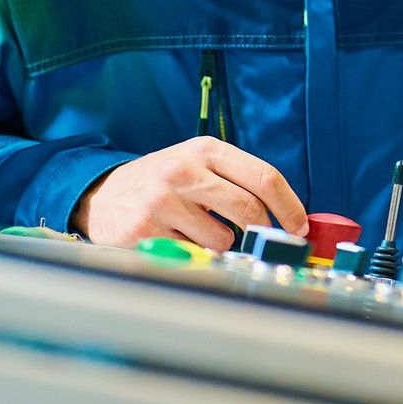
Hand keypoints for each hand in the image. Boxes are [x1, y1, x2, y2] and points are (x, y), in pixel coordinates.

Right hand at [71, 137, 307, 249]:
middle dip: (261, 231)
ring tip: (195, 229)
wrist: (102, 196)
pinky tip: (173, 237)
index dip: (289, 206)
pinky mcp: (145, 231)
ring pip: (222, 238)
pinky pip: (193, 254)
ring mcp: (162, 201)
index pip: (264, 176)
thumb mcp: (198, 165)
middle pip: (249, 209)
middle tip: (260, 240)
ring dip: (218, 242)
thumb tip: (287, 217)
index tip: (299, 227)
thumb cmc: (164, 183)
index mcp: (206, 149)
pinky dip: (192, 253)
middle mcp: (183, 170)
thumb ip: (238, 182)